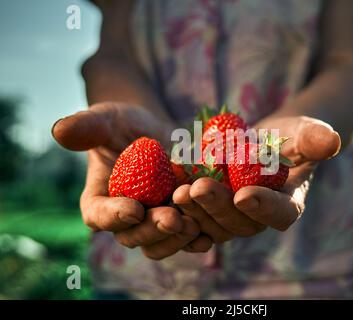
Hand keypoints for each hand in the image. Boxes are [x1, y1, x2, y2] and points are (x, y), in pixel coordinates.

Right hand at [52, 102, 212, 258]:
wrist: (156, 130)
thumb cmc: (124, 125)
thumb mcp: (106, 120)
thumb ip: (85, 127)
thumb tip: (59, 130)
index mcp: (100, 199)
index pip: (98, 215)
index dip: (113, 216)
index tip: (133, 209)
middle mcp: (125, 218)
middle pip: (133, 236)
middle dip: (153, 230)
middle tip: (172, 218)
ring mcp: (153, 221)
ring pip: (161, 243)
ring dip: (177, 239)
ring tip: (193, 225)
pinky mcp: (179, 219)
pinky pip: (186, 237)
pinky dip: (197, 238)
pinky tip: (209, 234)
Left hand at [173, 116, 340, 242]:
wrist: (262, 141)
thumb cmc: (289, 137)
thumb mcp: (304, 132)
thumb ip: (315, 139)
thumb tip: (332, 140)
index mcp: (287, 206)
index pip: (280, 214)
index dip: (264, 208)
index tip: (246, 196)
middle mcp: (257, 218)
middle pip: (239, 223)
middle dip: (218, 207)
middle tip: (198, 189)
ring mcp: (232, 217)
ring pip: (212, 224)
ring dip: (194, 211)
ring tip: (177, 193)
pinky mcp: (209, 210)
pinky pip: (195, 216)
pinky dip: (181, 210)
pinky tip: (165, 194)